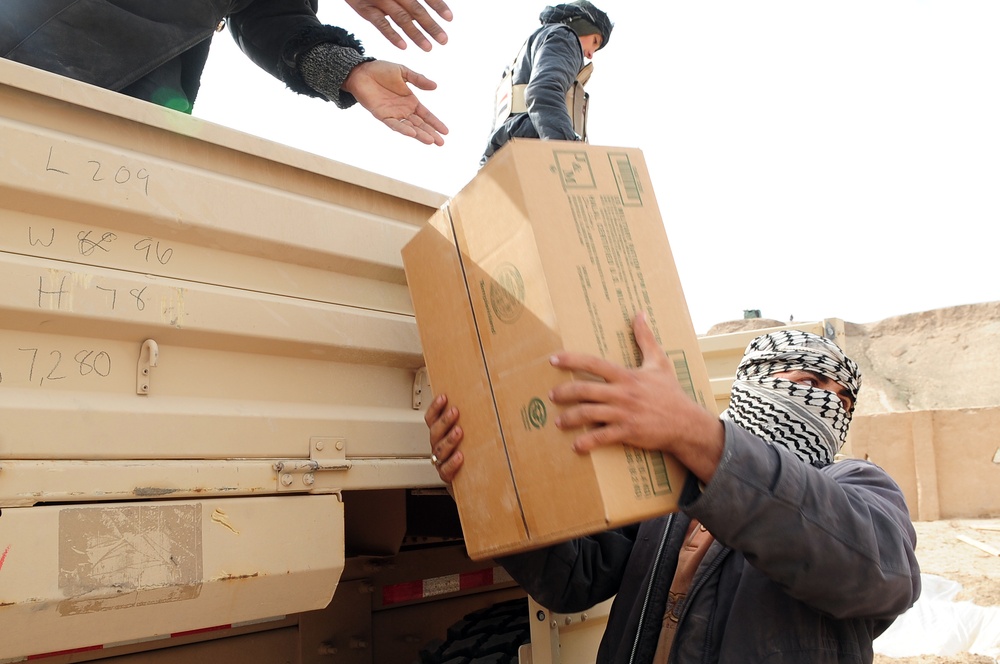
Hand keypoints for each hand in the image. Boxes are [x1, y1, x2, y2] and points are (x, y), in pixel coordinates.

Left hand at [342, 60, 448, 144]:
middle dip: (431, 133)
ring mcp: (393, 114)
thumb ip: (418, 79)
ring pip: (410, 127)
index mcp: (410, 101)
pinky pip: (394, 124)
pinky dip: (403, 129)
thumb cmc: (380, 70)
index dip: (435, 123)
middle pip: (420, 124)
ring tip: (431, 141)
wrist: (361, 71)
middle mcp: (403, 110)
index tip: (446, 131)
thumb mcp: (403, 72)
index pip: (426, 115)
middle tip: (441, 143)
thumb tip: (435, 86)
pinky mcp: (382, 115)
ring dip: (420, 134)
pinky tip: (413, 133)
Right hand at [345, 0, 452, 50]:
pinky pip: (380, 23)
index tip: (450, 18)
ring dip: (416, 34)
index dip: (438, 5)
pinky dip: (392, 35)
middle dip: (431, 25)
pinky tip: (404, 47)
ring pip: (401, 18)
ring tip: (429, 48)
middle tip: (444, 40)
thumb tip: (433, 3)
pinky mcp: (365, 9)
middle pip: (415, 9)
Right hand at [424, 393, 463, 483]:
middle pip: (435, 432)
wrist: (468, 481)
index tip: (443, 397)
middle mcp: (438, 446)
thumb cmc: (467, 454)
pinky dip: (452, 463)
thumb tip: (483, 403)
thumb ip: (470, 420)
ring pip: (439, 450)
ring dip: (449, 439)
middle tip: (454, 411)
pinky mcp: (447, 475)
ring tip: (459, 432)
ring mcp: (441, 460)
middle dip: (444, 420)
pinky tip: (460, 456)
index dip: (435, 408)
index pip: (432, 419)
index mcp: (440, 434)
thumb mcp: (466, 435)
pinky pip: (446, 469)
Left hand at [548, 312, 724, 482]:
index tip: (553, 359)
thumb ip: (646, 339)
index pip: (594, 364)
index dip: (571, 360)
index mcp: (626, 376)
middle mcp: (622, 393)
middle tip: (552, 395)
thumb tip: (640, 314)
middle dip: (564, 393)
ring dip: (570, 418)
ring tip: (559, 422)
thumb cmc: (670, 393)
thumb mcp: (659, 363)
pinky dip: (587, 442)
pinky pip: (602, 437)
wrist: (685, 423)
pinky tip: (577, 446)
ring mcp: (623, 413)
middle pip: (584, 390)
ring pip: (588, 414)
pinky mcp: (627, 432)